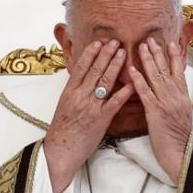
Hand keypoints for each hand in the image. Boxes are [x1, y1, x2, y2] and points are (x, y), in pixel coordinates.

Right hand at [44, 39, 134, 192]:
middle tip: (115, 41)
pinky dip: (125, 91)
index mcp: (69, 92)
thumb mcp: (64, 106)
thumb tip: (81, 81)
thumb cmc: (62, 131)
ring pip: (105, 81)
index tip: (98, 42)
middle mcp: (80, 96)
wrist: (60, 151)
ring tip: (123, 53)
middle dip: (106, 54)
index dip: (90, 53)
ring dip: (115, 65)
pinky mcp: (101, 119)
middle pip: (94, 70)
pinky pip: (115, 102)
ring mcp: (91, 107)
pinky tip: (133, 82)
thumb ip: (74, 93)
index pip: (81, 67)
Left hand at [128, 37, 192, 183]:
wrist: (182, 153)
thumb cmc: (181, 139)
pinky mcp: (155, 111)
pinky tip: (131, 69)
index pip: (179, 71)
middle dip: (158, 53)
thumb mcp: (183, 116)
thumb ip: (177, 102)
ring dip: (148, 60)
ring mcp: (166, 102)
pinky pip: (145, 92)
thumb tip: (173, 92)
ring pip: (156, 76)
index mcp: (183, 97)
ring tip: (141, 46)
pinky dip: (138, 79)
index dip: (174, 56)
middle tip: (150, 39)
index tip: (169, 42)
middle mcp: (176, 96)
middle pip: (166, 69)